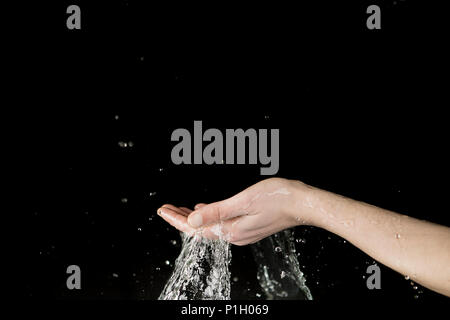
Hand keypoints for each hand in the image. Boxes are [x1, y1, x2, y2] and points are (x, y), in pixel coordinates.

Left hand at [157, 178, 313, 244]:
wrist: (302, 203)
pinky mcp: (249, 225)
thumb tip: (191, 221)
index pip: (196, 230)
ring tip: (179, 209)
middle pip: (201, 230)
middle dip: (180, 219)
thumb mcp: (243, 202)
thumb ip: (216, 212)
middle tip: (165, 208)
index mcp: (232, 231)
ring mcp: (243, 231)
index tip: (162, 211)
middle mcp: (235, 235)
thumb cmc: (277, 198)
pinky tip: (203, 208)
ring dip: (193, 217)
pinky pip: (221, 223)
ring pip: (210, 226)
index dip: (176, 220)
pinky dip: (208, 215)